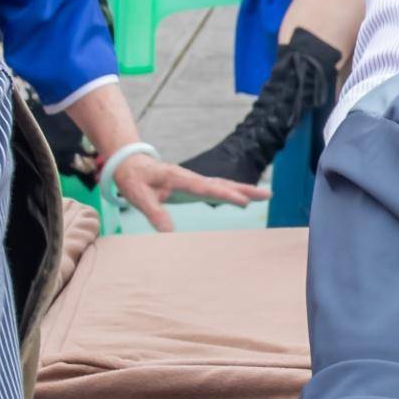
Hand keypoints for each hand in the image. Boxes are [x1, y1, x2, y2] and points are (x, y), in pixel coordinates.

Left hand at [109, 148, 257, 232]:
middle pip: (222, 183)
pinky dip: (232, 192)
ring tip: (265, 195)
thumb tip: (169, 234)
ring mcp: (193, 181)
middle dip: (244, 190)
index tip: (243, 201)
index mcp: (178, 177)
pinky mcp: (193, 186)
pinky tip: (243, 198)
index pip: (205, 187)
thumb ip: (154, 213)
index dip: (225, 194)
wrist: (130, 164)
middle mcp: (190, 177)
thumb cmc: (134, 179)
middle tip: (268, 195)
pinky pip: (216, 189)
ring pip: (222, 185)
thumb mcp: (138, 196)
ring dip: (243, 190)